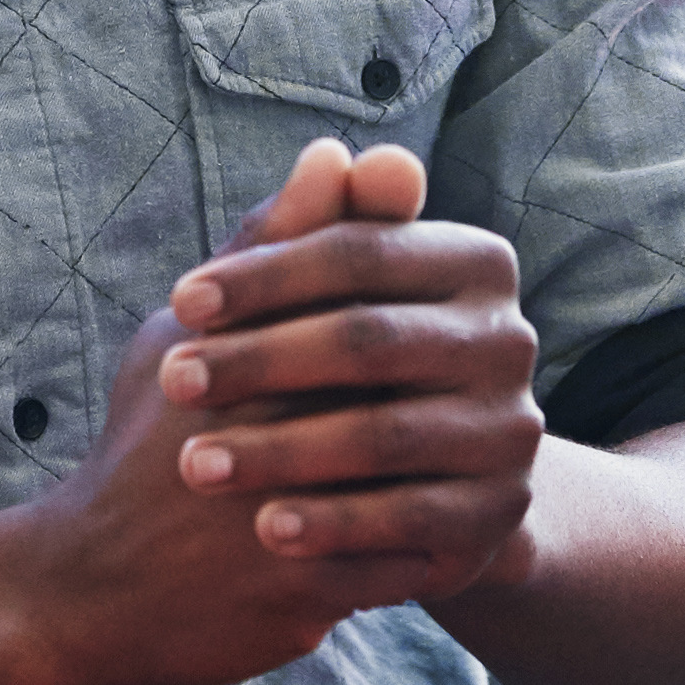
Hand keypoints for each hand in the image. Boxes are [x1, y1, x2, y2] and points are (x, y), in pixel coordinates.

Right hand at [0, 139, 533, 684]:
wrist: (89, 585)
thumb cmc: (145, 439)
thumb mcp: (189, 330)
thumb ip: (274, 244)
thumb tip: (338, 150)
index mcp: (236, 367)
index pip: (359, 314)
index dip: (401, 307)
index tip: (423, 308)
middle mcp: (260, 447)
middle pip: (391, 400)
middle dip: (427, 391)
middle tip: (455, 377)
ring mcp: (283, 532)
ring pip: (405, 488)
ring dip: (433, 468)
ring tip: (447, 446)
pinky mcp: (301, 604)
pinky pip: (397, 565)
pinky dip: (420, 539)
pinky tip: (429, 515)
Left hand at [159, 135, 543, 589]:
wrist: (415, 487)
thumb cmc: (341, 369)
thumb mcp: (321, 301)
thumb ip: (315, 233)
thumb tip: (326, 154)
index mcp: (473, 262)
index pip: (360, 252)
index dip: (265, 275)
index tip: (180, 299)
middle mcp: (508, 339)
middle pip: (369, 340)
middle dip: (258, 360)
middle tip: (172, 381)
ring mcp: (512, 429)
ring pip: (383, 434)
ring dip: (280, 450)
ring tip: (197, 465)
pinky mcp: (500, 513)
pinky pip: (409, 518)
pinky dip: (333, 524)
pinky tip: (264, 530)